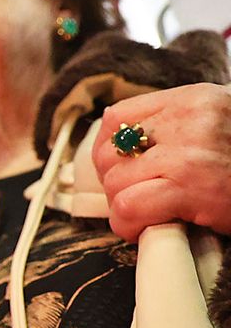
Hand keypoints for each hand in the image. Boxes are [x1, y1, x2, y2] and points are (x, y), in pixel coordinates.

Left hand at [94, 83, 230, 241]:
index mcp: (193, 98)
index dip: (110, 151)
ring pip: (115, 184)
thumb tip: (121, 138)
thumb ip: (178, 124)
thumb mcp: (220, 122)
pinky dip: (129, 225)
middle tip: (138, 199)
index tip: (124, 170)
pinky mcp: (192, 188)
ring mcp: (188, 153)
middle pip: (108, 154)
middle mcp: (188, 119)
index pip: (116, 119)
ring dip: (124, 207)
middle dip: (115, 183)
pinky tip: (145, 229)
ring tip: (147, 215)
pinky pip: (129, 208)